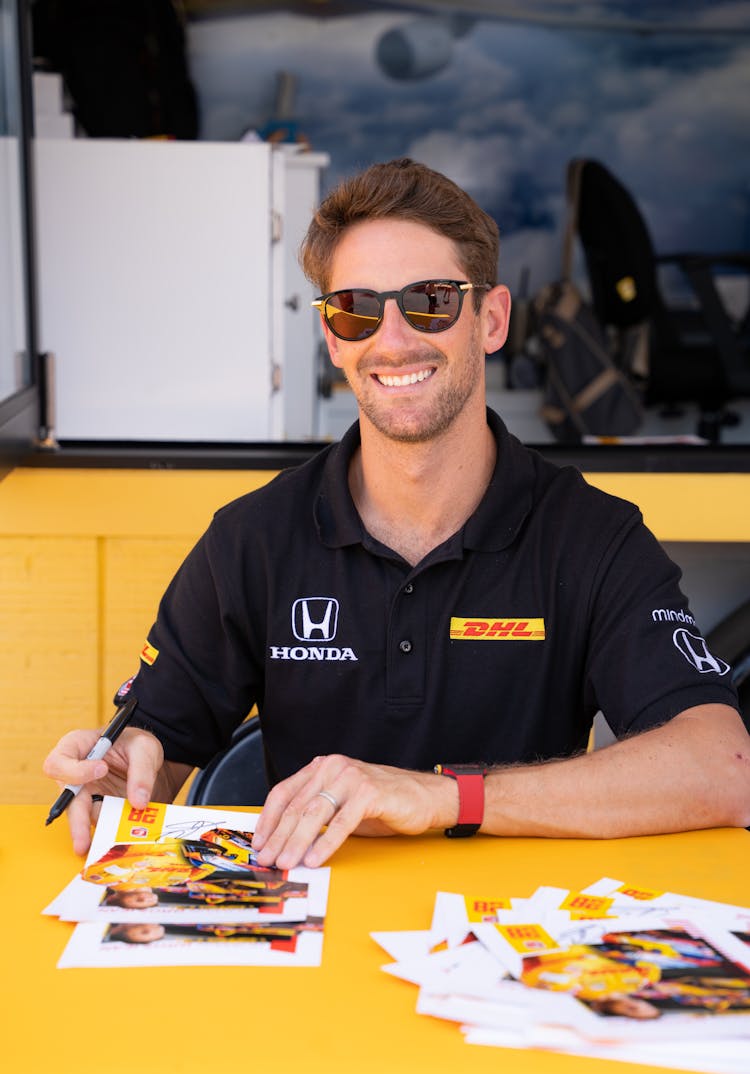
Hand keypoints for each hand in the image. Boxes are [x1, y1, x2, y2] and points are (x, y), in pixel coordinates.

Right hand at [42, 727, 186, 854]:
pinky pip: (101, 824)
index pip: (59, 762)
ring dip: (95, 833)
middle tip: (83, 842)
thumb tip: (139, 802)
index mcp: (76, 748)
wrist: (145, 760)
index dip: (75, 770)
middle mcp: (74, 774)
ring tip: (104, 848)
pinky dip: (111, 833)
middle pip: (66, 799)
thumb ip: (142, 771)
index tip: (102, 769)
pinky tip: (120, 842)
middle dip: (77, 822)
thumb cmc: (136, 746)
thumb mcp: (144, 748)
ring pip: (83, 819)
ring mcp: (83, 795)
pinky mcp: (95, 811)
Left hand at [251, 754, 456, 868]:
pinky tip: (315, 859)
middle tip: (267, 860)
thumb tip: (282, 841)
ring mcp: (351, 777)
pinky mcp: (369, 792)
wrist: (424, 797)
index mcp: (322, 768)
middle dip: (278, 837)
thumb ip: (314, 813)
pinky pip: (341, 822)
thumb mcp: (340, 804)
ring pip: (314, 813)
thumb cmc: (381, 803)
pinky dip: (325, 843)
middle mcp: (333, 768)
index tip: (258, 844)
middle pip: (296, 805)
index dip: (268, 820)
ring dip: (296, 842)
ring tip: (286, 863)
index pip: (284, 792)